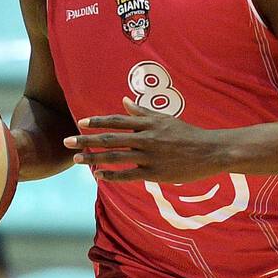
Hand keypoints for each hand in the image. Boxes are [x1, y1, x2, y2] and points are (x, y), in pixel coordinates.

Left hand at [64, 99, 227, 182]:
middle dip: (86, 140)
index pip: (117, 121)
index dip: (98, 121)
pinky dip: (112, 175)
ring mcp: (150, 157)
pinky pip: (129, 175)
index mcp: (148, 124)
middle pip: (110, 139)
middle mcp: (146, 138)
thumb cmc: (187, 134)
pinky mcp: (155, 173)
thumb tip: (123, 101)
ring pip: (116, 157)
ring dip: (94, 159)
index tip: (81, 122)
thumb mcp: (165, 119)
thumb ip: (142, 112)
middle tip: (67, 142)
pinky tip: (98, 176)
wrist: (210, 151)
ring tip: (77, 160)